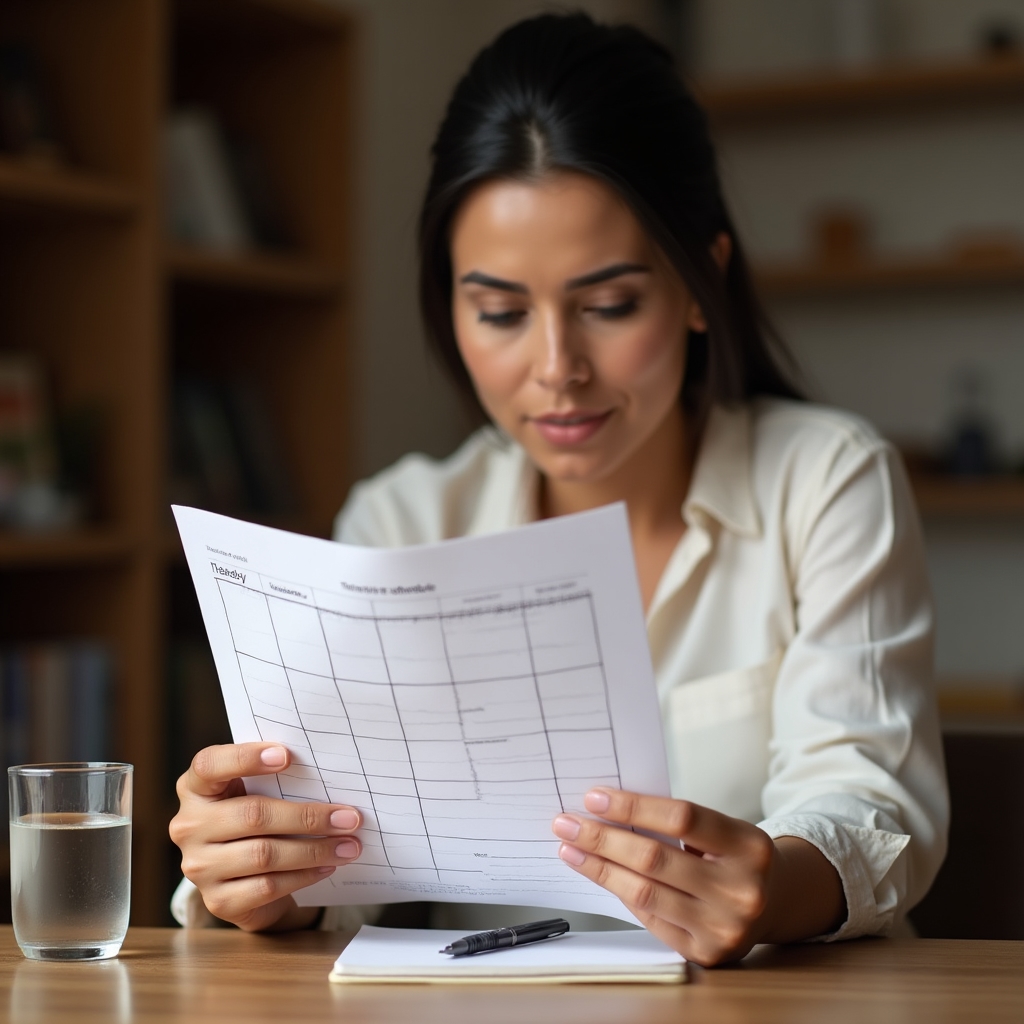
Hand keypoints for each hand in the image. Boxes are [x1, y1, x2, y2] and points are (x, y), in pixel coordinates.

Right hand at [169, 743, 362, 931]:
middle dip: (308, 816)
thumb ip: (275, 778)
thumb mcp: (255, 791)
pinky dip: (304, 876)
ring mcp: (199, 867)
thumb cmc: (255, 818)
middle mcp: (189, 826)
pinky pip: (267, 886)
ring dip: (314, 850)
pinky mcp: (217, 901)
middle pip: (253, 815)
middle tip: (349, 818)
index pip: (209, 766)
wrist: (243, 878)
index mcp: (196, 788)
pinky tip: (327, 866)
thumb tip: (327, 771)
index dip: (245, 758)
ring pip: (264, 854)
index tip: (287, 756)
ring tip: (349, 846)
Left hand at [552, 789, 844, 965]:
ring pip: (644, 893)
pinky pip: (650, 918)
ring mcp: (724, 927)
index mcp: (748, 845)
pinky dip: (619, 892)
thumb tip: (608, 809)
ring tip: (570, 847)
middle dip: (601, 838)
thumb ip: (676, 822)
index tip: (594, 797)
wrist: (775, 902)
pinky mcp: (706, 953)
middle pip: (654, 859)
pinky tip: (599, 873)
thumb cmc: (736, 855)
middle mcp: (741, 890)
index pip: (681, 818)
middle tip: (566, 822)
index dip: (633, 807)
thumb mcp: (722, 829)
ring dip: (599, 867)